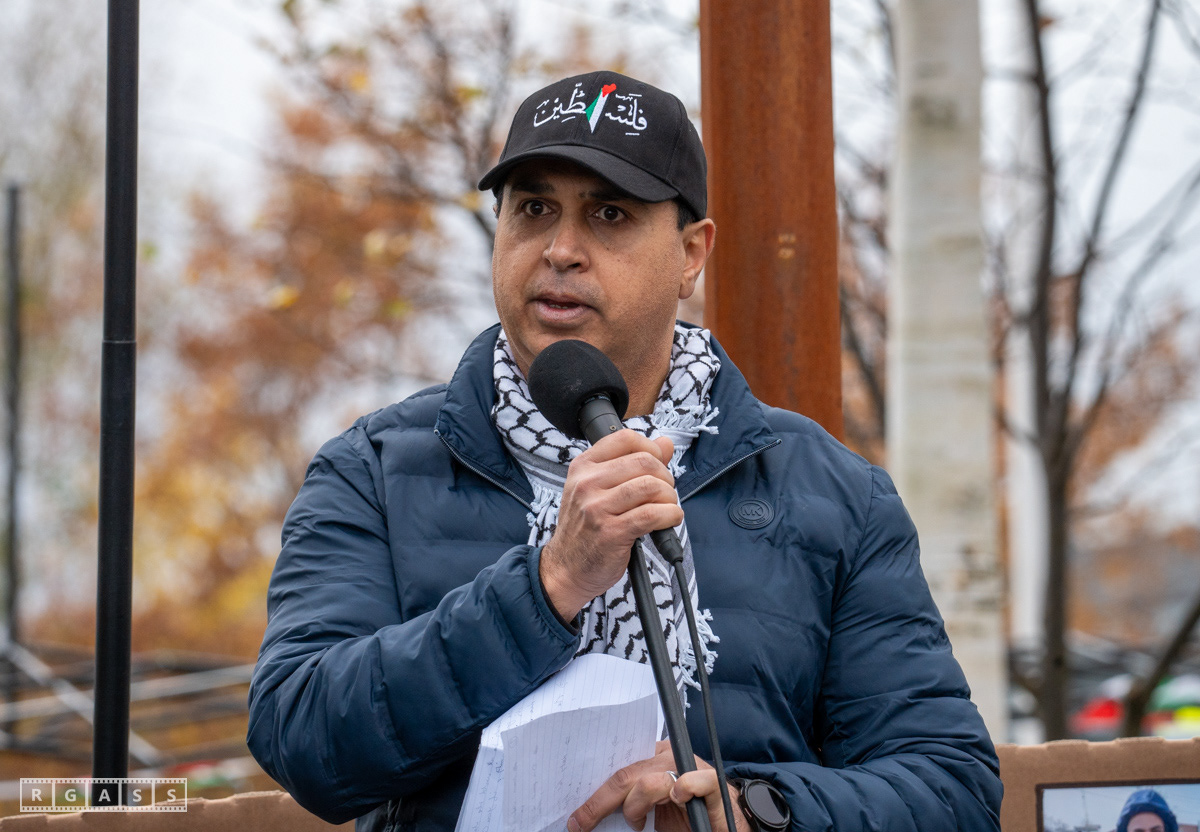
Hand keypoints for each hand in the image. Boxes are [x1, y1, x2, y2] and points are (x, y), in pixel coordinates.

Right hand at [540, 431, 680, 620]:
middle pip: (644, 462)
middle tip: (665, 492)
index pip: (625, 439)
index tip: (658, 464)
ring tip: (667, 507)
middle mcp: (587, 483)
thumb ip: (632, 463)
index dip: (652, 448)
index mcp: (583, 467)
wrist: (565, 568)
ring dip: (670, 497)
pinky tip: (669, 519)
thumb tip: (666, 443)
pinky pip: (652, 514)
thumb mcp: (598, 489)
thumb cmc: (585, 529)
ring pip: (651, 486)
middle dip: (665, 477)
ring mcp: (597, 508)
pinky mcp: (611, 532)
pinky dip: (670, 515)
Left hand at [567, 740, 751, 831]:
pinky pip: (694, 780)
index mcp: (651, 758)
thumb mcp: (649, 809)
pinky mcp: (711, 784)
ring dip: (636, 806)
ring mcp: (690, 767)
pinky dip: (684, 789)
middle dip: (600, 803)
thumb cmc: (685, 816)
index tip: (576, 816)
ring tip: (637, 823)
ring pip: (650, 780)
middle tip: (582, 824)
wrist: (724, 822)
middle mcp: (668, 757)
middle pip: (627, 774)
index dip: (594, 790)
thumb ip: (628, 803)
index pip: (616, 766)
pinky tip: (676, 800)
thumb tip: (589, 816)